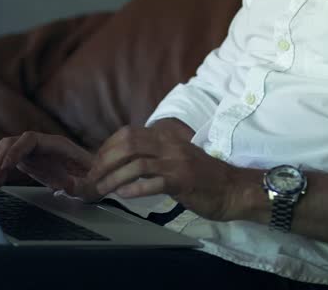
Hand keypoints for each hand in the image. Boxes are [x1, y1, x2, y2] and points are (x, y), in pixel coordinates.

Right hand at [0, 131, 97, 198]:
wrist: (94, 177)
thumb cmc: (94, 178)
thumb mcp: (91, 183)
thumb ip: (81, 183)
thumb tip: (69, 186)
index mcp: (56, 144)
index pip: (30, 139)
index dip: (16, 149)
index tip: (6, 165)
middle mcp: (42, 143)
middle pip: (13, 143)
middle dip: (0, 160)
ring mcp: (33, 150)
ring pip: (6, 148)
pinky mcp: (27, 159)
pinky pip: (5, 155)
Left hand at [86, 125, 251, 220]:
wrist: (234, 189)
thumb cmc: (204, 177)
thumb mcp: (177, 158)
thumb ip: (155, 155)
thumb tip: (123, 162)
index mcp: (167, 137)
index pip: (128, 134)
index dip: (107, 147)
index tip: (96, 163)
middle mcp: (170, 145)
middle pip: (128, 144)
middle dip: (105, 161)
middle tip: (93, 177)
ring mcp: (177, 162)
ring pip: (137, 163)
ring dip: (114, 177)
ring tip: (101, 189)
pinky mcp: (183, 181)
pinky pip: (154, 182)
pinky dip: (135, 188)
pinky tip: (123, 194)